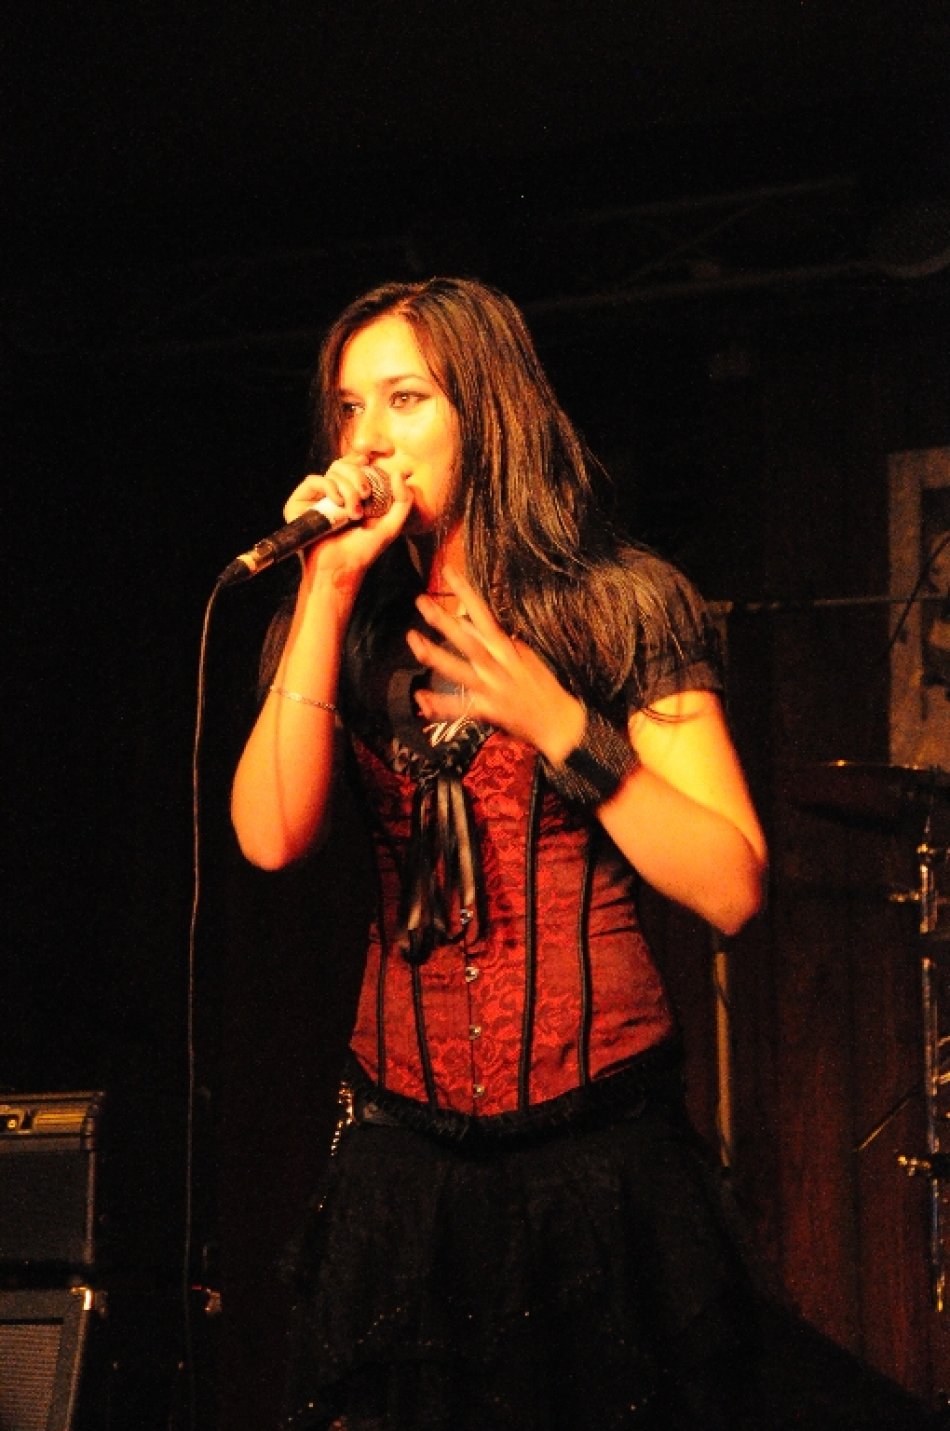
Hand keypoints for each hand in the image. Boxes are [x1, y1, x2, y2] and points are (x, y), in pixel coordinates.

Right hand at [283, 457, 412, 588]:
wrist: (342, 567)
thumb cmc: (364, 550)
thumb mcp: (392, 525)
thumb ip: (403, 500)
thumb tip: (398, 472)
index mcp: (351, 494)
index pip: (354, 465)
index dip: (361, 460)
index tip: (370, 463)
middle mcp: (333, 493)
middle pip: (344, 465)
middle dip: (358, 476)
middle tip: (365, 495)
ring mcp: (316, 497)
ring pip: (331, 471)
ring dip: (347, 488)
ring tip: (353, 512)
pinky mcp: (300, 503)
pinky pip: (313, 480)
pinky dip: (328, 487)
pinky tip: (337, 503)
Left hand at [406, 567, 585, 760]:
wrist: (559, 722)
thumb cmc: (540, 685)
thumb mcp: (521, 655)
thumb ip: (493, 638)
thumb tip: (466, 620)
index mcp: (506, 648)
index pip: (483, 614)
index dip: (466, 592)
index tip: (448, 571)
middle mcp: (497, 665)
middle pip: (467, 640)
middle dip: (444, 621)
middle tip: (421, 602)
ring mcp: (492, 688)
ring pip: (459, 670)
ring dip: (436, 656)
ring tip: (414, 640)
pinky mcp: (488, 711)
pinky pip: (460, 708)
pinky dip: (439, 705)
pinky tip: (420, 699)